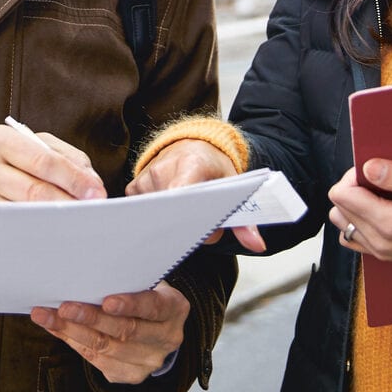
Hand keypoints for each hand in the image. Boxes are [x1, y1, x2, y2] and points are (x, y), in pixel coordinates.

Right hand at [0, 123, 105, 241]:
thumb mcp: (24, 145)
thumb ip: (61, 155)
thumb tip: (90, 180)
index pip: (43, 160)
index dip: (74, 178)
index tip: (96, 192)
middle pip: (34, 191)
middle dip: (68, 203)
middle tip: (92, 212)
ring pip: (21, 216)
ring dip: (54, 223)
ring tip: (76, 224)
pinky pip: (6, 234)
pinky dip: (32, 236)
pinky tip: (49, 237)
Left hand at [32, 282, 189, 384]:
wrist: (159, 329)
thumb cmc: (145, 296)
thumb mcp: (145, 283)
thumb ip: (125, 281)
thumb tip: (83, 273)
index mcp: (174, 309)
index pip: (153, 307)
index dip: (130, 305)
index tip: (106, 301)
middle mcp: (166, 338)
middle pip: (125, 331)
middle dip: (90, 318)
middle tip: (63, 308)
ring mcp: (149, 361)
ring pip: (106, 348)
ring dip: (72, 332)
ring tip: (47, 317)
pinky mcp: (130, 375)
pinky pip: (97, 360)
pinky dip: (72, 342)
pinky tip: (56, 329)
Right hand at [127, 140, 263, 251]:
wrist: (191, 145)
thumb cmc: (212, 167)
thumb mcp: (233, 187)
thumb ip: (244, 220)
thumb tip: (258, 245)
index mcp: (191, 163)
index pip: (182, 196)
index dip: (191, 219)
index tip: (201, 231)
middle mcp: (163, 168)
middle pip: (171, 214)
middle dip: (187, 229)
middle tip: (202, 226)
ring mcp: (146, 178)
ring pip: (157, 218)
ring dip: (173, 224)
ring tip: (187, 212)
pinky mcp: (134, 188)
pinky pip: (144, 213)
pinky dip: (159, 218)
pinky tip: (169, 211)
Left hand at [327, 161, 391, 263]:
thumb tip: (369, 167)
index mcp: (389, 223)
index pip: (342, 194)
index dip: (353, 176)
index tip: (375, 170)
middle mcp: (379, 241)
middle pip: (339, 207)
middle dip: (353, 187)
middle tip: (380, 179)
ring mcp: (380, 251)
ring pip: (342, 222)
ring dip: (354, 204)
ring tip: (379, 194)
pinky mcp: (383, 254)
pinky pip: (353, 237)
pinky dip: (358, 220)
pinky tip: (378, 210)